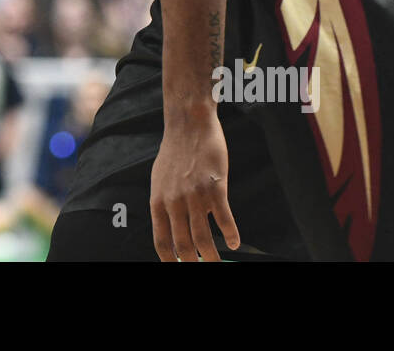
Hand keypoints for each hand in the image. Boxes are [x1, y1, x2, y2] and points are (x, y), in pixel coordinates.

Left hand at [150, 111, 240, 261]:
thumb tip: (171, 229)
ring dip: (213, 257)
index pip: (161, 241)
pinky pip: (224, 218)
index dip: (170, 261)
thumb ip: (165, 204)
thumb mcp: (160, 180)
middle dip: (194, 264)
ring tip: (219, 264)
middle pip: (183, 246)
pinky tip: (235, 242)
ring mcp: (194, 195)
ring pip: (204, 238)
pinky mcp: (215, 186)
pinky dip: (231, 234)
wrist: (189, 124)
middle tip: (205, 269)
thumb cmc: (175, 152)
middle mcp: (174, 202)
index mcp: (158, 201)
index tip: (179, 268)